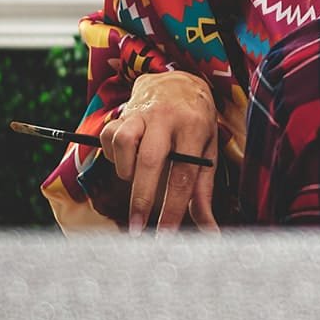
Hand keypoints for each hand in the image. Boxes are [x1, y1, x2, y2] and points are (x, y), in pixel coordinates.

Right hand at [99, 70, 219, 233]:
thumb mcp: (208, 151)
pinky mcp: (123, 112)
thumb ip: (204, 193)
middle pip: (150, 160)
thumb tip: (210, 233)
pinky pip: (108, 136)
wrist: (179, 82)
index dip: (173, 209)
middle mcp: (167, 117)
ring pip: (124, 143)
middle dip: (142, 198)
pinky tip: (126, 159)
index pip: (184, 175)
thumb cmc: (197, 123)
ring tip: (134, 178)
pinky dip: (113, 155)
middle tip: (137, 228)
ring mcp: (142, 112)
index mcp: (195, 127)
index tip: (164, 237)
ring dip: (126, 169)